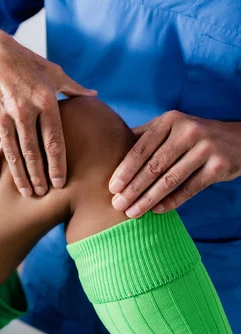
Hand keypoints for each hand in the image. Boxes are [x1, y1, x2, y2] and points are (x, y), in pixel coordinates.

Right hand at [0, 30, 95, 195]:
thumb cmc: (25, 62)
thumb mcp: (52, 71)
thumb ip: (73, 87)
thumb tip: (94, 95)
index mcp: (45, 101)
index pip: (54, 141)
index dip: (58, 165)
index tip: (61, 183)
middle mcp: (24, 111)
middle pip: (33, 152)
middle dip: (39, 176)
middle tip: (44, 195)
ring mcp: (3, 116)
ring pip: (13, 153)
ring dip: (19, 175)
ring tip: (27, 193)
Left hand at [109, 111, 240, 217]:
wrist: (237, 139)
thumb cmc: (190, 135)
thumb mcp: (168, 127)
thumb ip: (142, 135)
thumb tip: (106, 146)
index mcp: (169, 120)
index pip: (141, 149)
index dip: (125, 170)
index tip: (111, 187)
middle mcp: (188, 130)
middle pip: (154, 166)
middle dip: (133, 188)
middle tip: (117, 205)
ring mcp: (206, 148)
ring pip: (170, 179)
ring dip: (148, 199)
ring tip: (132, 212)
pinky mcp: (220, 166)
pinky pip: (190, 189)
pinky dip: (171, 201)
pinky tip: (156, 210)